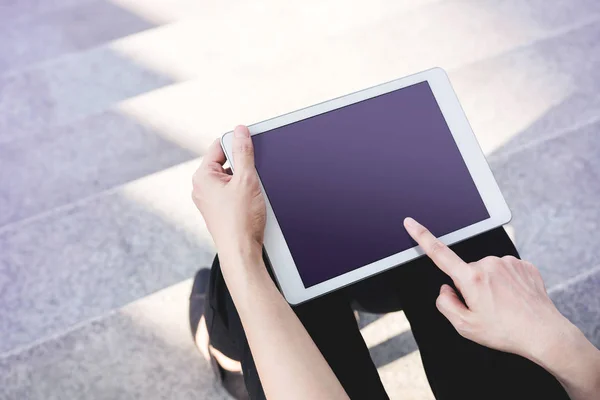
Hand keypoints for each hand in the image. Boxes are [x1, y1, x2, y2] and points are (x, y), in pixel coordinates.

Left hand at [192, 125, 265, 258]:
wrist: (241, 252)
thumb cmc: (240, 222)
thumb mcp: (246, 180)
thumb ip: (243, 152)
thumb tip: (240, 130)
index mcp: (202, 176)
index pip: (219, 145)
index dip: (238, 145)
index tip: (252, 149)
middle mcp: (201, 187)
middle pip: (226, 162)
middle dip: (243, 166)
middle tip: (252, 178)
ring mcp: (209, 200)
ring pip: (231, 178)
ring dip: (245, 181)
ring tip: (252, 195)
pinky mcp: (219, 210)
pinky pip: (232, 192)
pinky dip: (244, 193)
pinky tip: (252, 203)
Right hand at [403, 217, 570, 361]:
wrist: (544, 333)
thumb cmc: (506, 331)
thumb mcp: (465, 326)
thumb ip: (445, 304)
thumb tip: (445, 289)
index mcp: (471, 278)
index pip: (439, 253)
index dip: (421, 236)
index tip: (410, 222)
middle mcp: (489, 264)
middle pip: (467, 271)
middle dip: (471, 286)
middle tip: (486, 308)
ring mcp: (508, 262)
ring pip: (487, 271)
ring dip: (490, 285)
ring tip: (504, 306)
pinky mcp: (523, 264)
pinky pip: (506, 271)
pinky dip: (507, 284)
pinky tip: (514, 299)